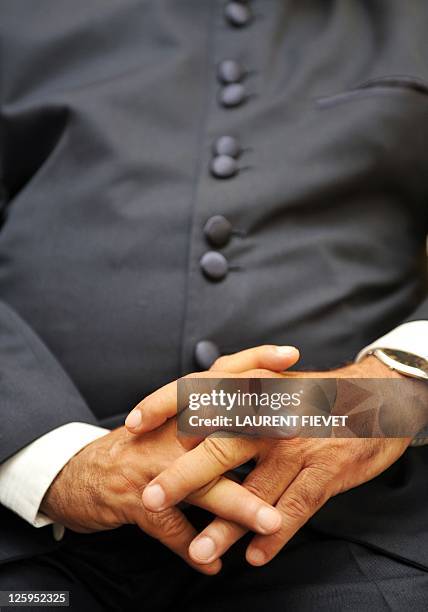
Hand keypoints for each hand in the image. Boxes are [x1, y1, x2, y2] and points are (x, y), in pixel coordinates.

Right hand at [42, 345, 298, 574]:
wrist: (79, 473)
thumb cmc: (139, 447)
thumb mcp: (171, 422)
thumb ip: (210, 411)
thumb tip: (257, 394)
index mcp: (180, 408)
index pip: (221, 374)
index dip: (254, 361)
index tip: (291, 356)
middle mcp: (168, 430)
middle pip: (220, 424)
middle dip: (261, 427)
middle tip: (300, 432)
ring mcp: (152, 463)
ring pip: (203, 483)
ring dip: (238, 504)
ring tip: (271, 522)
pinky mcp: (134, 500)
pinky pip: (169, 528)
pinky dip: (192, 548)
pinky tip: (212, 565)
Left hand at [137, 356, 421, 566]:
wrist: (374, 398)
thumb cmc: (314, 397)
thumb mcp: (275, 381)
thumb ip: (236, 392)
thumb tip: (191, 409)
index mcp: (257, 389)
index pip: (201, 394)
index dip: (164, 406)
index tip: (133, 425)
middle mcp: (273, 417)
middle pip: (220, 448)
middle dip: (183, 476)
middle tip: (150, 499)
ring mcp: (298, 447)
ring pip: (255, 491)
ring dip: (226, 524)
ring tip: (201, 551)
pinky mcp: (324, 472)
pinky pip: (295, 510)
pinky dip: (274, 536)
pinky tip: (255, 558)